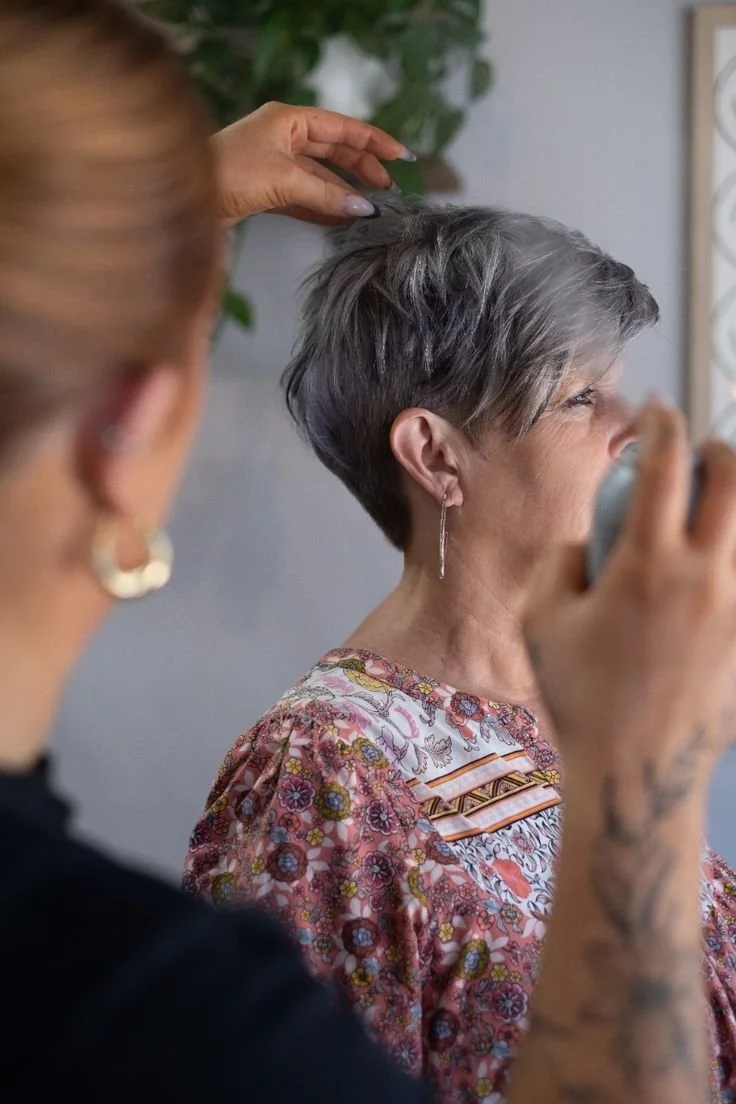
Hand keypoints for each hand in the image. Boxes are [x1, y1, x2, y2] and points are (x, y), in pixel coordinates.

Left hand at [213, 101, 412, 228]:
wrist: (184, 198)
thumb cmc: (229, 174)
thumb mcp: (285, 180)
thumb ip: (326, 195)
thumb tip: (363, 209)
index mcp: (288, 120)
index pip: (341, 128)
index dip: (373, 141)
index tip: (400, 155)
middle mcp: (282, 138)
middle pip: (333, 152)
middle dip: (361, 169)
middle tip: (387, 189)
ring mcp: (273, 165)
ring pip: (319, 178)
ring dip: (343, 194)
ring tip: (369, 211)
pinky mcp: (265, 192)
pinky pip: (304, 198)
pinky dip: (323, 209)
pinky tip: (342, 221)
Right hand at [522, 402, 735, 779]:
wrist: (637, 771)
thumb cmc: (580, 696)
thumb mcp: (540, 621)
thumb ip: (561, 559)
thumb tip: (591, 534)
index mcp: (648, 565)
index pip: (664, 467)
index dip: (661, 427)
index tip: (655, 414)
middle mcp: (707, 577)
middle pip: (734, 481)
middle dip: (717, 450)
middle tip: (697, 454)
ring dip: (735, 500)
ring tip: (712, 507)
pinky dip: (735, 556)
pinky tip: (715, 565)